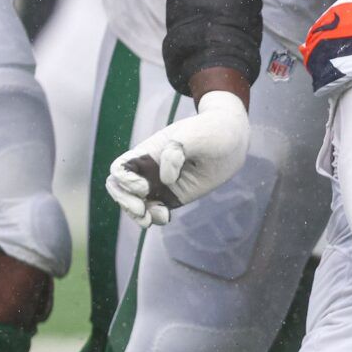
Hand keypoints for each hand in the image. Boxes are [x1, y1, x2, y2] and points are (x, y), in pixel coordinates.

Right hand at [105, 91, 249, 225]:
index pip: (120, 169)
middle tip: (142, 210)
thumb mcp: (192, 135)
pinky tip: (165, 217)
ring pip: (134, 204)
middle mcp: (148, 170)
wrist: (231, 140)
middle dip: (125, 202)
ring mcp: (160, 184)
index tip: (143, 186)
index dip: (124, 181)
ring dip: (137, 215)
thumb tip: (166, 180)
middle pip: (120, 189)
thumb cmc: (209, 131)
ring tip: (152, 219)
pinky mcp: (173, 196)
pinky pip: (154, 211)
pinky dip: (154, 217)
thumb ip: (175, 153)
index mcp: (146, 152)